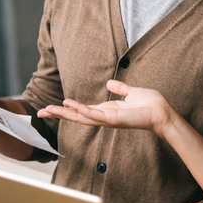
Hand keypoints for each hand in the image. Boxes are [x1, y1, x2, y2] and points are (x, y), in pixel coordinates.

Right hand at [38, 80, 172, 135]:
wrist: (163, 112)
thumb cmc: (150, 104)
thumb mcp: (131, 92)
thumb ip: (120, 89)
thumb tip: (110, 83)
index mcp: (107, 111)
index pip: (81, 111)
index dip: (66, 109)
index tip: (51, 107)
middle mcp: (104, 117)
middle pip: (76, 116)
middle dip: (58, 114)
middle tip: (40, 113)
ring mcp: (108, 120)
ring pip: (81, 117)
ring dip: (64, 114)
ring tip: (47, 110)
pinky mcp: (115, 120)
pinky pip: (96, 115)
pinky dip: (83, 111)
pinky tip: (71, 106)